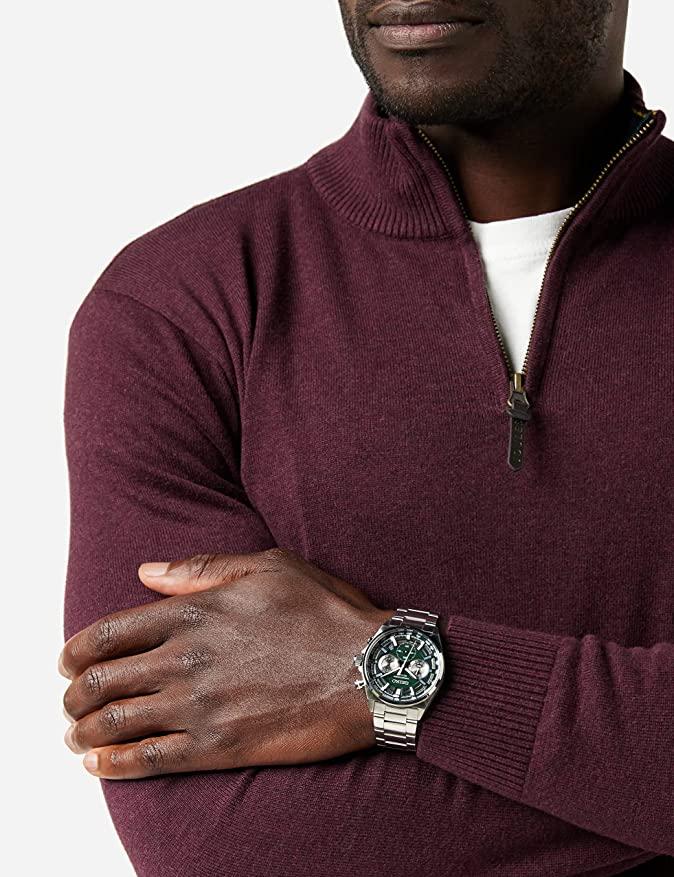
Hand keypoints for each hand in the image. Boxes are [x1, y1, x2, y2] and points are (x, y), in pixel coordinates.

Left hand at [59, 548, 392, 779]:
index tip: (68, 661)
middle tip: (70, 702)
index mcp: (193, 613)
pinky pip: (149, 760)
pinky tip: (98, 765)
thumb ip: (200, 570)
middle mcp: (185, 659)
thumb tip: (146, 572)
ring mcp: (200, 705)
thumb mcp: (267, 567)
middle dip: (73, 694)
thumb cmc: (323, 613)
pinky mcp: (219, 746)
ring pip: (116, 723)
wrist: (371, 669)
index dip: (76, 650)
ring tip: (77, 735)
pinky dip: (113, 765)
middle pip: (100, 681)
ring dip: (84, 732)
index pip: (108, 633)